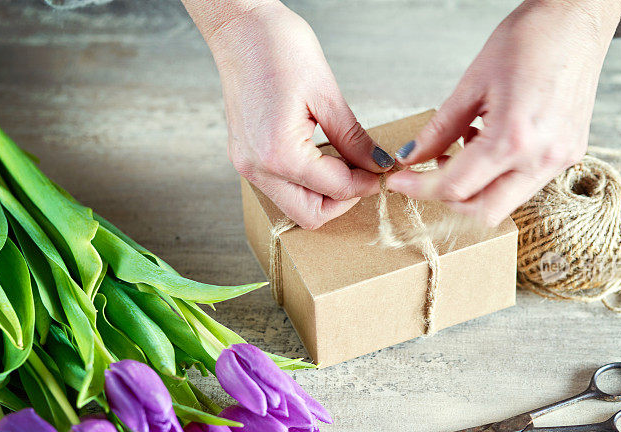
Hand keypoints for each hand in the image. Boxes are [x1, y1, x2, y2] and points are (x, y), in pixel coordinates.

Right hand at [191, 1, 393, 228]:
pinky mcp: (244, 157)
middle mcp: (258, 167)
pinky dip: (305, 182)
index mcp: (280, 154)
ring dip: (323, 194)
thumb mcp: (327, 94)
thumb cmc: (277, 48)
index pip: (335, 190)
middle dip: (342, 201)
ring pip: (293, 206)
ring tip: (343, 163)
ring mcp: (247, 164)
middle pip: (310, 215)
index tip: (381, 171)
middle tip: (363, 175)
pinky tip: (320, 157)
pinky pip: (279, 187)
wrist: (238, 27)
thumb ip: (353, 139)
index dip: (365, 183)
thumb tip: (377, 165)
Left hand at [387, 0, 620, 225]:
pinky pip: (525, 183)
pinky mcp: (570, 154)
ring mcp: (560, 160)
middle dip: (449, 199)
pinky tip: (490, 142)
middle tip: (429, 173)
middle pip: (484, 212)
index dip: (420, 188)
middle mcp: (542, 159)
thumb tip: (411, 156)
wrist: (577, 19)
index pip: (456, 187)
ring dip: (476, 187)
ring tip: (464, 147)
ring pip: (506, 202)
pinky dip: (499, 174)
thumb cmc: (529, 40)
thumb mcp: (472, 83)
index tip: (399, 181)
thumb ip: (439, 129)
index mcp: (514, 139)